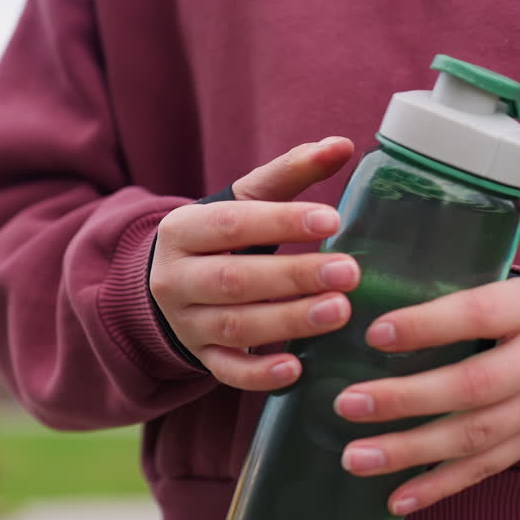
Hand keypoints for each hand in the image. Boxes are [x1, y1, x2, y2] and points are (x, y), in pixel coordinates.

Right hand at [150, 137, 359, 389]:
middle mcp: (176, 279)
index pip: (231, 223)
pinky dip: (260, 374)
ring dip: (289, 320)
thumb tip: (341, 145)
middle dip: (293, 276)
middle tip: (350, 272)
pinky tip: (297, 368)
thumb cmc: (220, 237)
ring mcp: (187, 324)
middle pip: (235, 279)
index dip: (281, 221)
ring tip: (340, 311)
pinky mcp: (201, 358)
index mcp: (182, 231)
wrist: (170, 285)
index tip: (332, 220)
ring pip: (236, 326)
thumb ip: (289, 173)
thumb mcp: (242, 201)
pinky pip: (228, 372)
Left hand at [334, 275, 519, 515]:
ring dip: (410, 451)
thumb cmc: (512, 308)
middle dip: (406, 399)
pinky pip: (484, 469)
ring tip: (356, 458)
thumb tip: (363, 311)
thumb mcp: (496, 283)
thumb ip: (444, 296)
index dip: (426, 326)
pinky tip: (396, 498)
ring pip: (476, 436)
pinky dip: (438, 486)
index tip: (373, 336)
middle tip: (347, 404)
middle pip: (475, 385)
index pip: (478, 313)